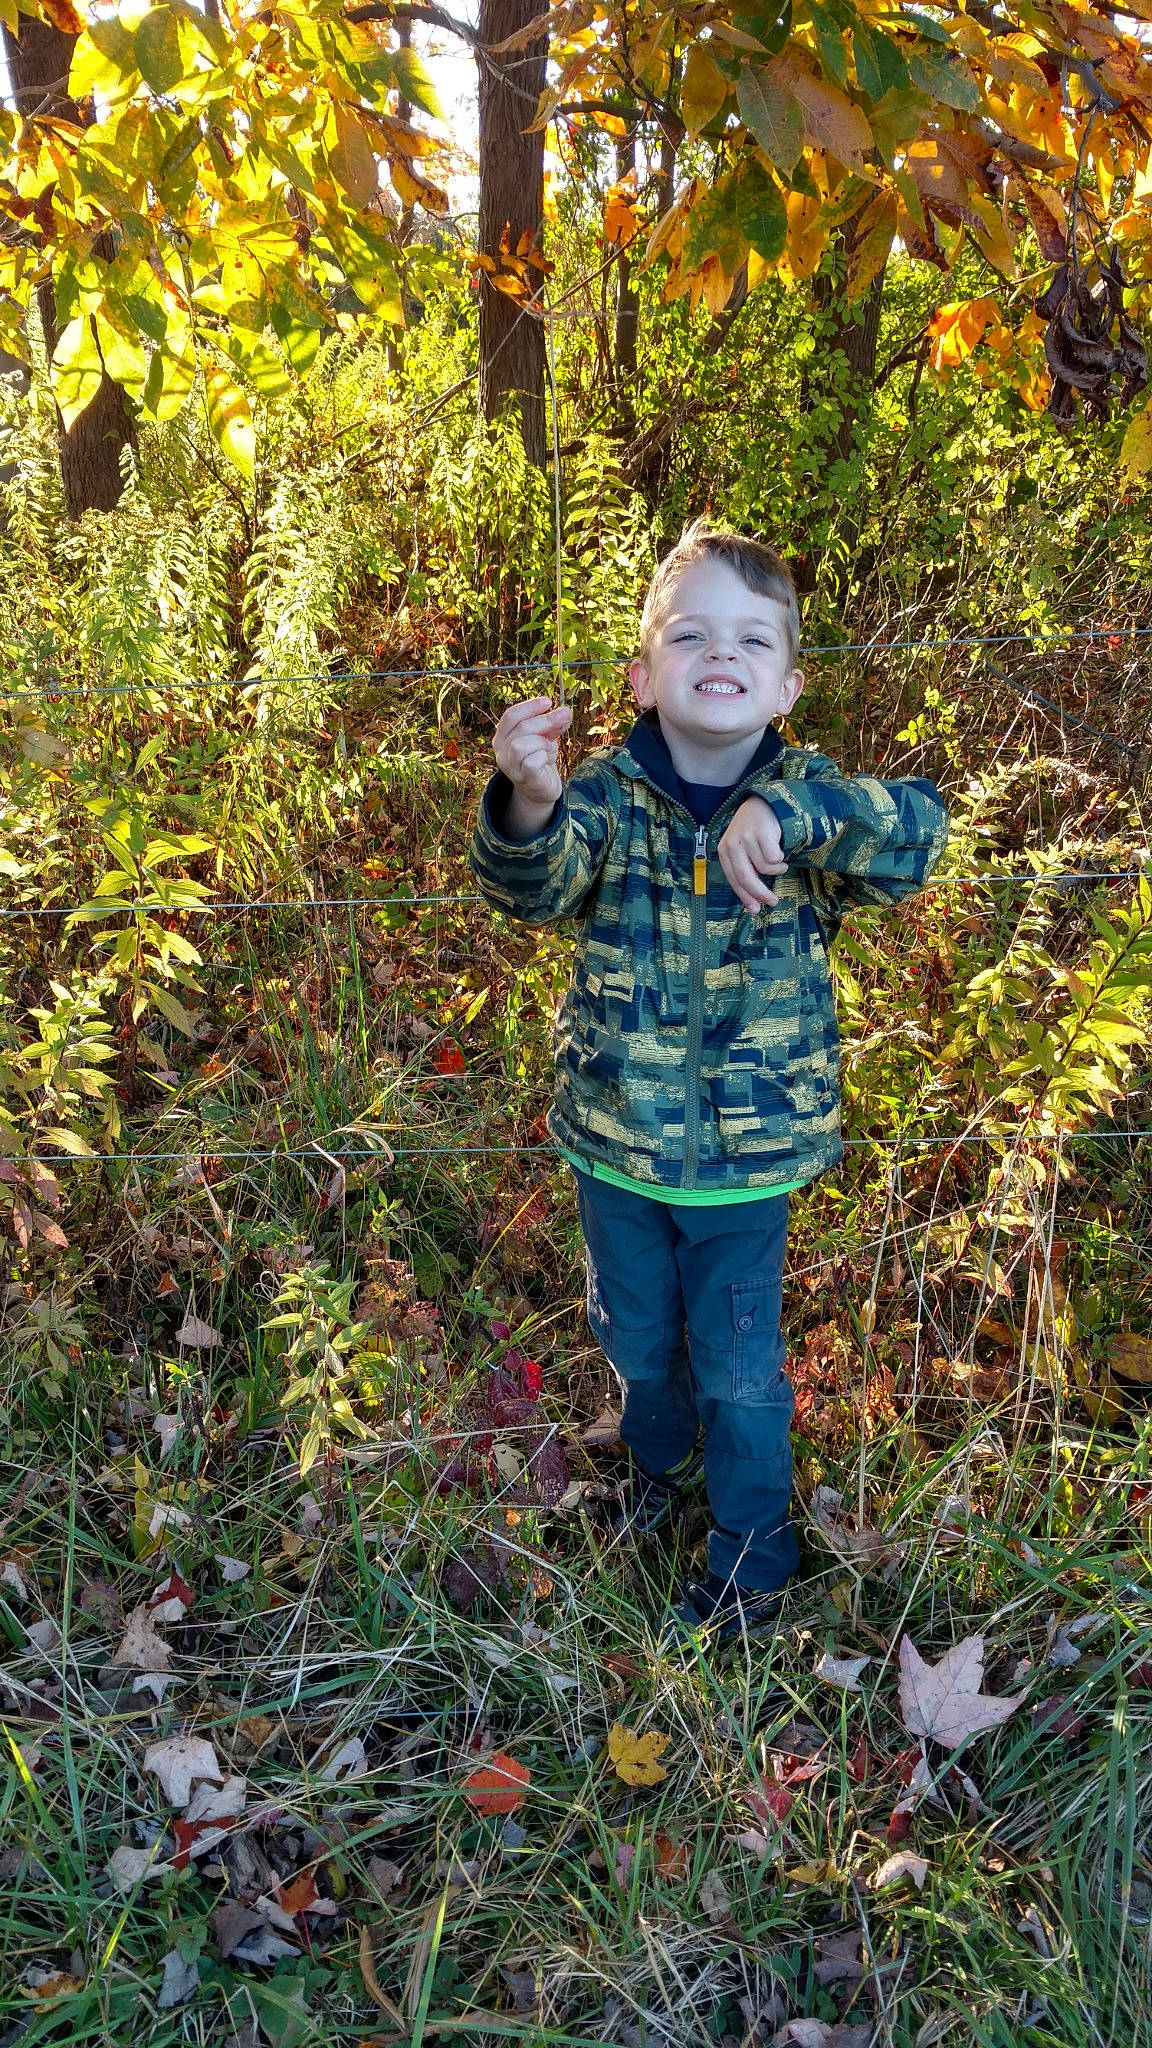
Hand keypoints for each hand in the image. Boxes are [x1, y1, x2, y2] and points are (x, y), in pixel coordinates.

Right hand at [493, 695, 572, 806]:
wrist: (540, 789)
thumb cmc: (540, 759)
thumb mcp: (545, 737)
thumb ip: (552, 725)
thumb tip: (565, 712)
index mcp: (502, 736)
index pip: (511, 715)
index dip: (530, 706)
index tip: (549, 702)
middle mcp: (501, 751)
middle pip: (521, 727)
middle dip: (546, 719)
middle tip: (565, 715)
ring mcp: (509, 766)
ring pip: (521, 745)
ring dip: (542, 742)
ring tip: (549, 747)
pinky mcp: (522, 778)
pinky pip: (531, 762)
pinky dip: (544, 757)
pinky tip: (547, 760)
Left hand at [718, 796, 787, 910]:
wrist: (763, 804)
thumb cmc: (753, 832)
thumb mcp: (743, 850)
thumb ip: (746, 871)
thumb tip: (754, 903)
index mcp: (724, 851)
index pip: (733, 880)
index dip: (745, 897)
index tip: (755, 909)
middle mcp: (732, 844)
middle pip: (747, 878)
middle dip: (761, 893)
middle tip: (773, 901)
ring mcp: (746, 838)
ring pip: (765, 868)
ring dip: (776, 868)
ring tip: (777, 859)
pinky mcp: (761, 832)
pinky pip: (774, 858)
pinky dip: (780, 857)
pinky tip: (779, 848)